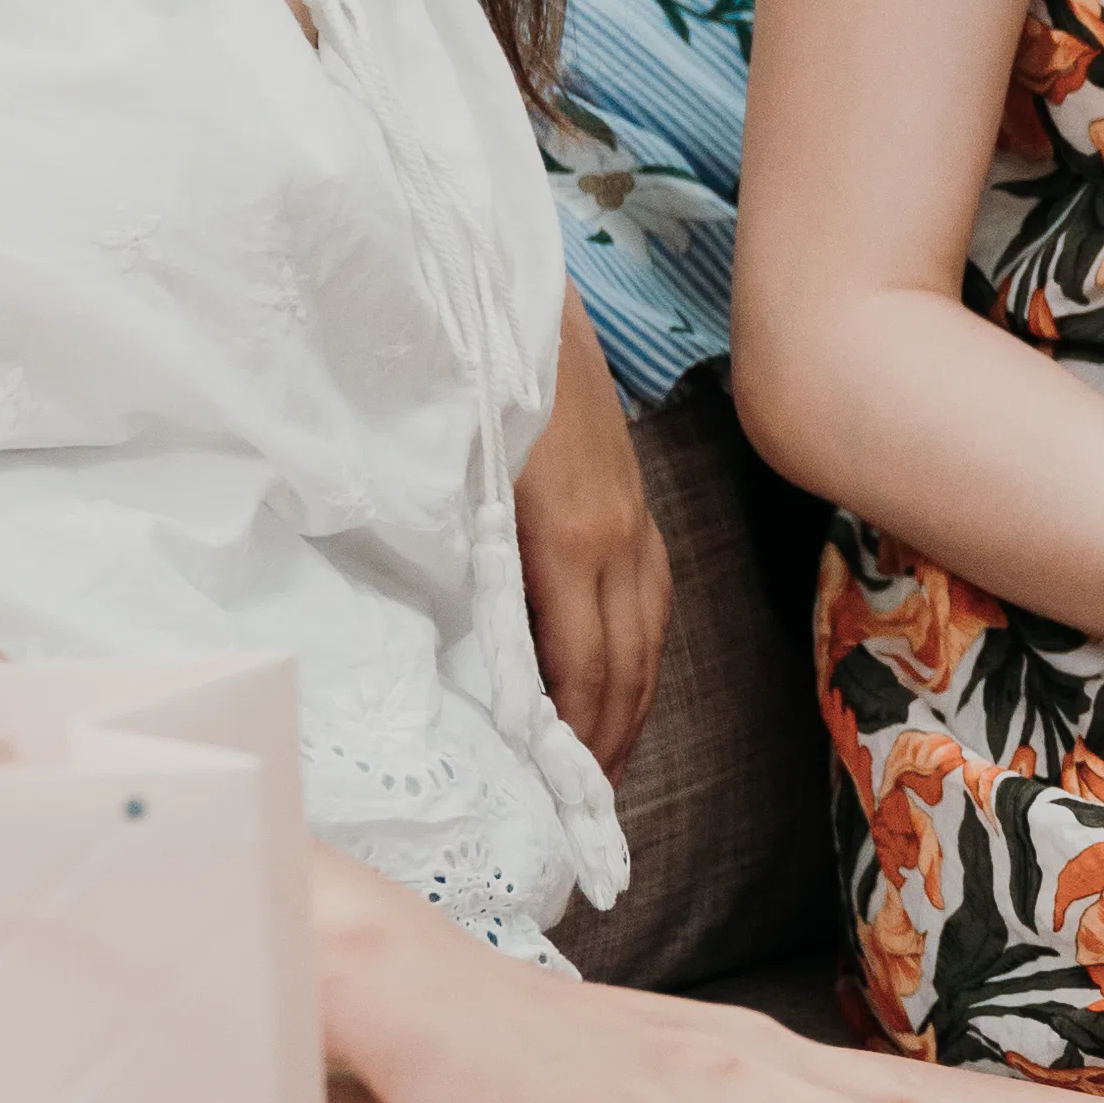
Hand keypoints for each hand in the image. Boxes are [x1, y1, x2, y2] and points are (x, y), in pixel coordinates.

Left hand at [513, 293, 666, 774]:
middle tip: (584, 808)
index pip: (584, 667)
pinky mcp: (634, 498)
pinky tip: (623, 675)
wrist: (518, 294)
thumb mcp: (451, 481)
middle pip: (628, 663)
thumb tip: (471, 662)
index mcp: (569, 536)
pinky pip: (652, 596)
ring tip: (606, 761)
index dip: (575, 738)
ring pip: (649, 633)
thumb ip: (466, 569)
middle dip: (609, 740)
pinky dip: (641, 651)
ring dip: (631, 704)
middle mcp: (618, 533)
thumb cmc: (466, 382)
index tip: (558, 794)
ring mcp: (635, 515)